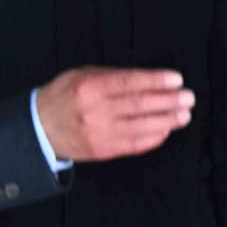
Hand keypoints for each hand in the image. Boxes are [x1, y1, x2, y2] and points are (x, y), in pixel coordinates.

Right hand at [37, 68, 193, 161]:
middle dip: (168, 101)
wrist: (38, 129)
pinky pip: (134, 145)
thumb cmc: (63, 97)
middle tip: (188, 98)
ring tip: (184, 115)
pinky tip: (166, 130)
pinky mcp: (103, 151)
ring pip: (140, 127)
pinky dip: (153, 138)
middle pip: (139, 105)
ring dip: (167, 121)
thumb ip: (112, 75)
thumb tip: (146, 78)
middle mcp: (95, 111)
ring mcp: (99, 133)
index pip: (130, 82)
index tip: (176, 79)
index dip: (156, 81)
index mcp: (90, 87)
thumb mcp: (81, 75)